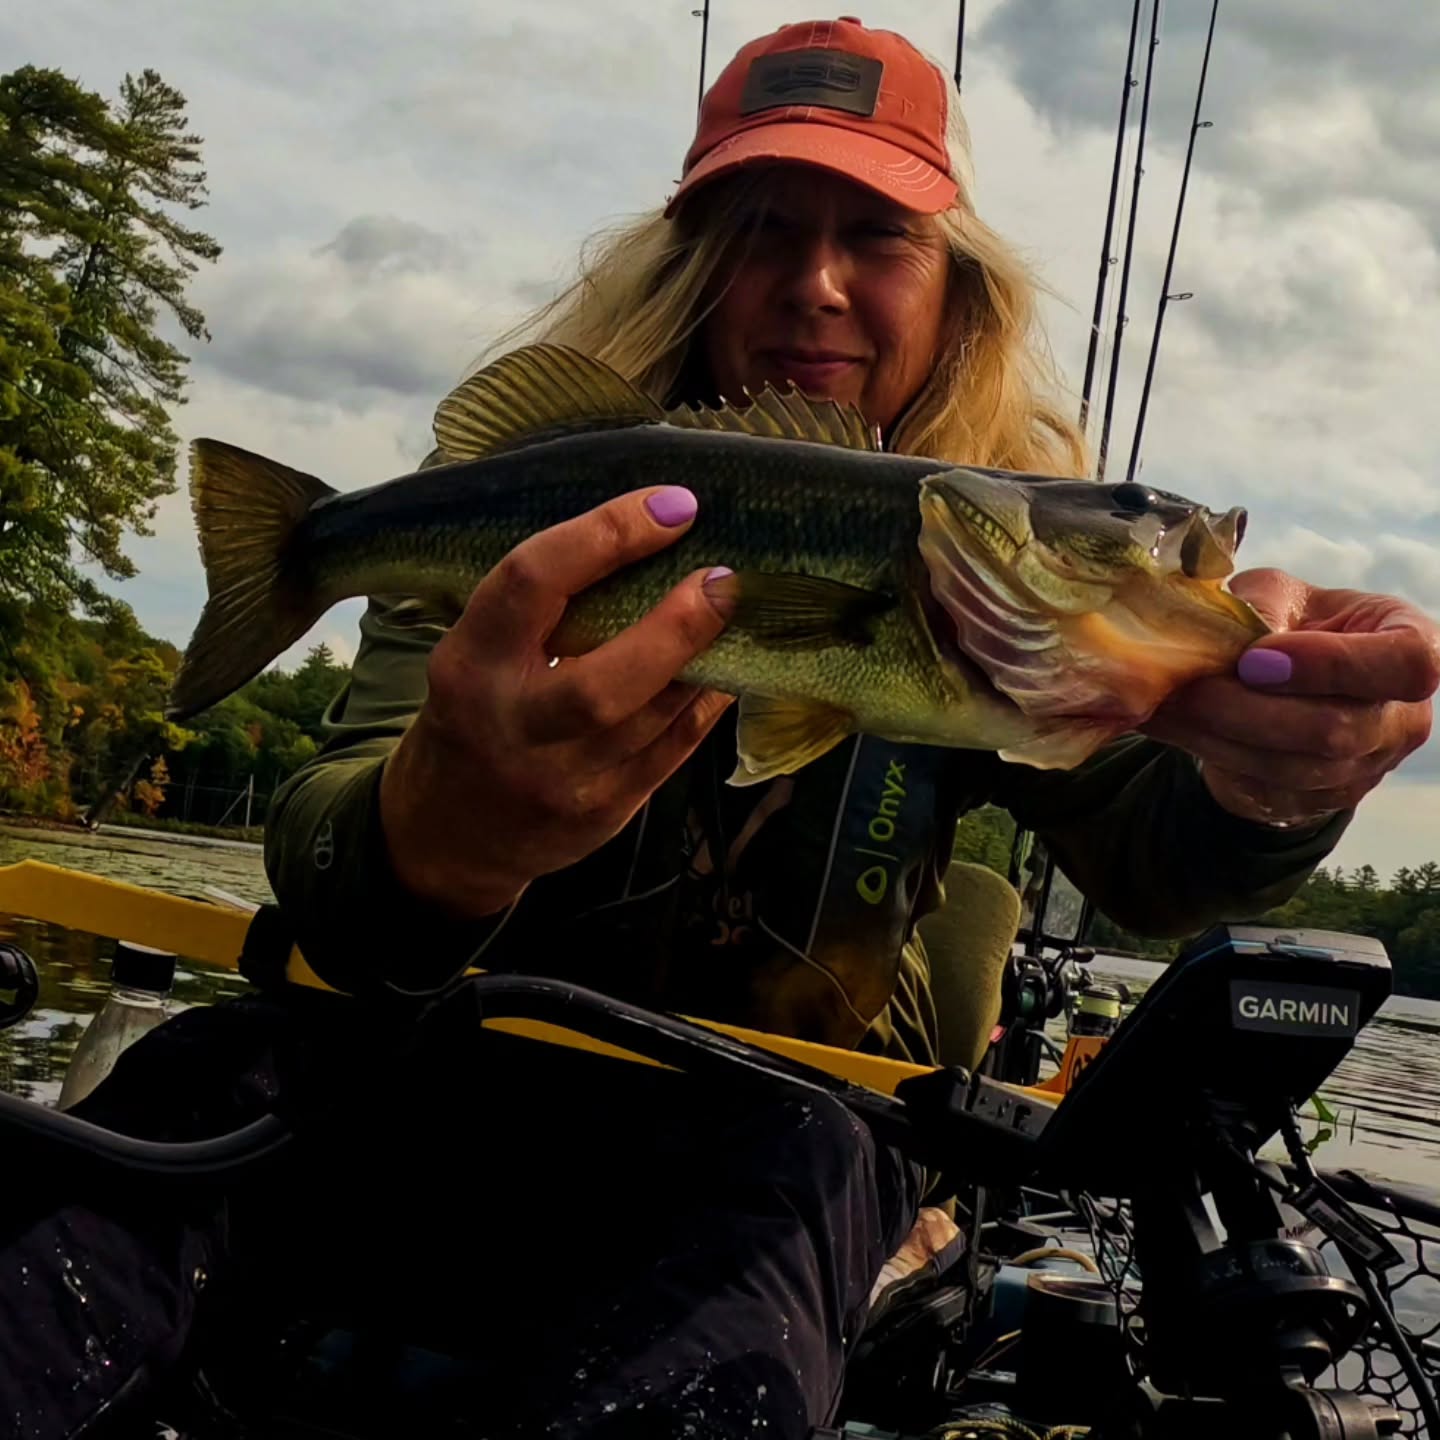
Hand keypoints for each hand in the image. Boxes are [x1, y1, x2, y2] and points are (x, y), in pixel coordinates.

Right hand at [379, 486, 733, 917]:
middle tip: (723, 580)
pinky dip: (704, 705)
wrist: (447, 832)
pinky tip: (725, 668)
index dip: (606, 536)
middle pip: (602, 683)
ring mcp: (558, 781)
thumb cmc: (474, 713)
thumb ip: (543, 609)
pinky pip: (671, 752)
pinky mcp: (600, 816)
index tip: (671, 507)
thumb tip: (649, 534)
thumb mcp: (477, 652)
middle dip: (675, 627)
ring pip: (651, 719)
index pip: (532, 583)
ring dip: (705, 661)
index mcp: (469, 663)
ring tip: (736, 614)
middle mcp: (512, 726)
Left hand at [1142, 568, 1439, 825]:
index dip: (1332, 665)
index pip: (1408, 663)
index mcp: (1411, 647)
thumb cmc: (1292, 627)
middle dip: (1248, 707)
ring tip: (1165, 704)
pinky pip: (1260, 784)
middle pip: (1334, 729)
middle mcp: (1401, 717)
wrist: (1279, 688)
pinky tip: (1166, 724)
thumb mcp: (1281, 595)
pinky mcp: (1316, 801)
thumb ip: (1265, 603)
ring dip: (1217, 735)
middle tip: (1188, 686)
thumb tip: (1241, 633)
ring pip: (1290, 767)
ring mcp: (1363, 769)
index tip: (1257, 658)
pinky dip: (1206, 751)